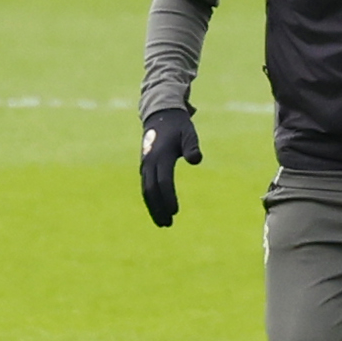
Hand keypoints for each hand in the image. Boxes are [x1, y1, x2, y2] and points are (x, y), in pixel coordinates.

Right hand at [140, 107, 200, 226]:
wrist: (160, 115)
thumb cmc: (179, 127)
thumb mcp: (189, 133)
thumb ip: (192, 147)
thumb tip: (196, 160)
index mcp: (161, 155)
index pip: (163, 182)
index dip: (168, 197)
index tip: (175, 211)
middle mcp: (149, 162)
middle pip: (151, 190)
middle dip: (158, 208)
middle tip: (168, 224)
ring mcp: (145, 165)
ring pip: (146, 191)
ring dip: (153, 207)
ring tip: (163, 223)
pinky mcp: (145, 167)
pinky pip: (146, 187)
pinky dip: (151, 200)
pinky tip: (158, 210)